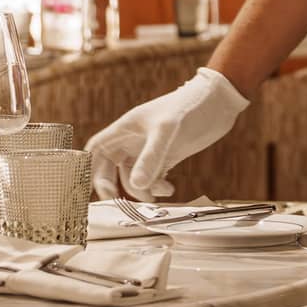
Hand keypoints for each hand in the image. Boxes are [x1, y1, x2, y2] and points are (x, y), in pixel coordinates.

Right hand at [87, 67, 249, 199]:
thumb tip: (137, 185)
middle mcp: (134, 140)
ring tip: (155, 196)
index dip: (88, 168)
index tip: (93, 189)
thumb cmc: (189, 106)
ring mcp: (150, 149)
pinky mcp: (166, 157)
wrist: (218, 103)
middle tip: (120, 203)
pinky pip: (151, 178)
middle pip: (110, 168)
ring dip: (139, 191)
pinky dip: (156, 188)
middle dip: (113, 187)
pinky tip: (169, 188)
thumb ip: (151, 157)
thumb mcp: (167, 130)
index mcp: (126, 128)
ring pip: (132, 176)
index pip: (97, 149)